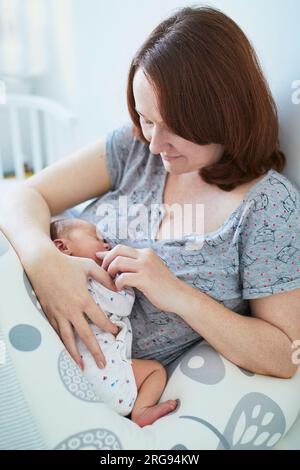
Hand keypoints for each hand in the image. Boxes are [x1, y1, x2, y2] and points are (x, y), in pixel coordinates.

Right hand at [27, 250, 118, 368]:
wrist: (42, 263)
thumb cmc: (67, 263)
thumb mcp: (89, 266)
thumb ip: (104, 277)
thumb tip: (117, 287)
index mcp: (83, 299)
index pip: (99, 319)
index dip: (109, 328)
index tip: (116, 332)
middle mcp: (71, 311)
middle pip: (85, 336)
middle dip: (95, 351)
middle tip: (103, 364)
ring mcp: (58, 314)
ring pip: (67, 339)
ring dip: (75, 355)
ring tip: (82, 366)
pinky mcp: (49, 314)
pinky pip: (56, 333)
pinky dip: (61, 344)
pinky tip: (66, 351)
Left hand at [98, 244, 181, 312]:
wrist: (178, 296)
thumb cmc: (163, 286)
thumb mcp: (150, 268)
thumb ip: (136, 264)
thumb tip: (117, 262)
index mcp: (146, 252)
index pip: (121, 248)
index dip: (108, 255)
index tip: (100, 262)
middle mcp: (146, 256)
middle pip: (117, 251)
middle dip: (106, 261)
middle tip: (104, 273)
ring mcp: (145, 266)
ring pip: (118, 262)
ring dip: (110, 273)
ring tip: (112, 282)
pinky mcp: (145, 279)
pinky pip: (123, 277)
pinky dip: (117, 284)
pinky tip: (120, 289)